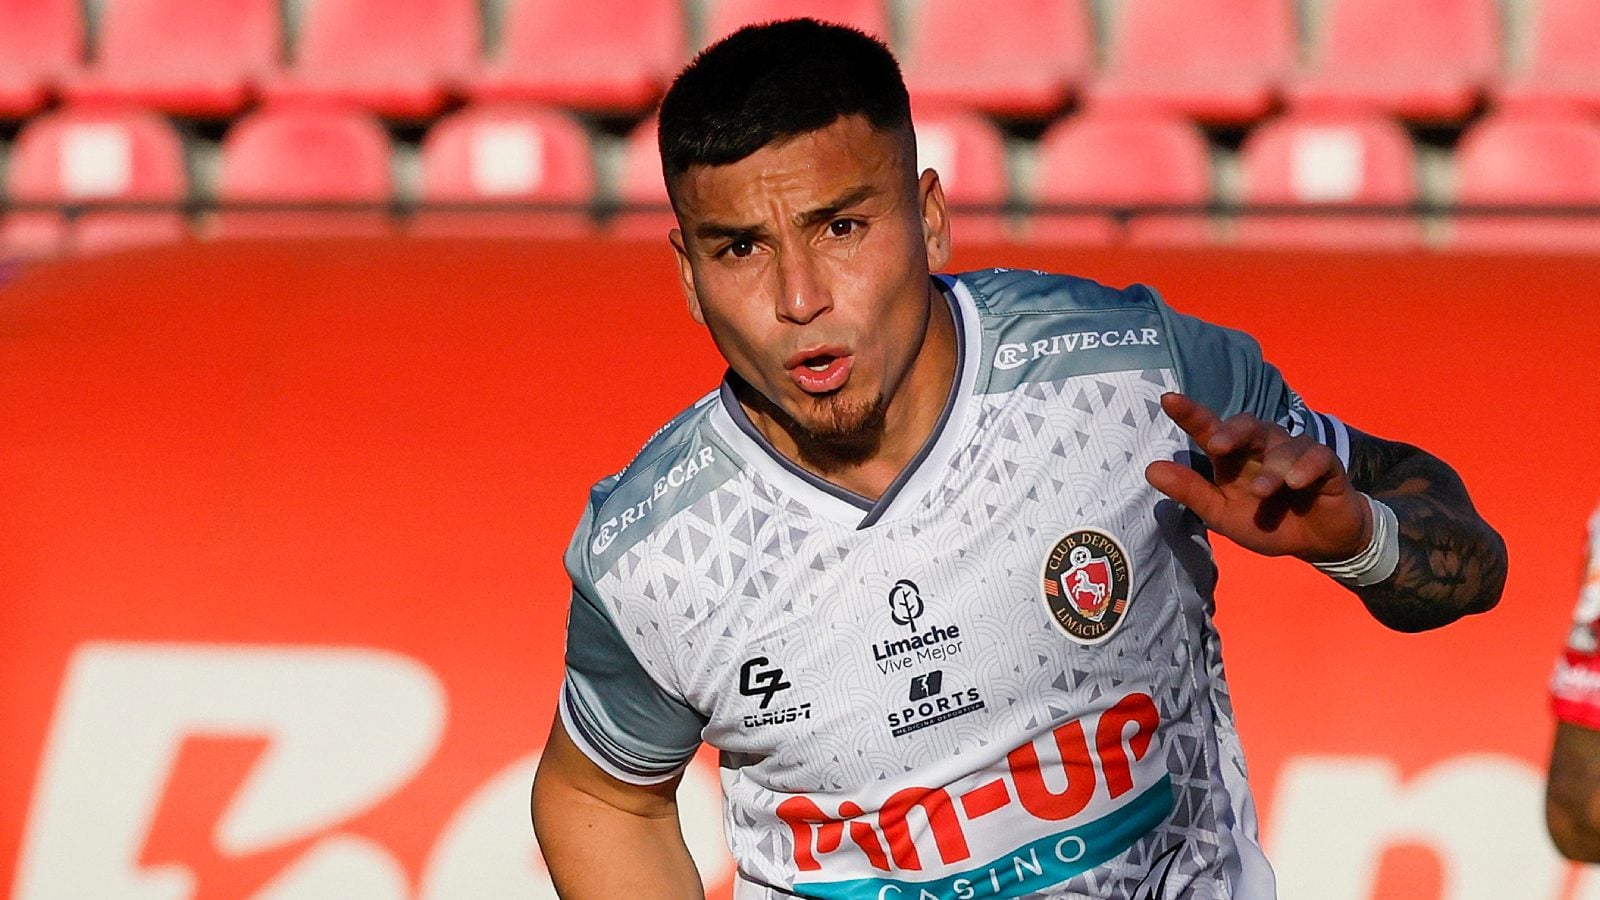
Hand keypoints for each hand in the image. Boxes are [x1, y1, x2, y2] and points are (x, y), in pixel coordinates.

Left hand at [1144, 392, 1371, 560]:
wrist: (1318, 541)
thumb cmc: (1266, 522)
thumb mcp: (1223, 514)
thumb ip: (1191, 492)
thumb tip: (1151, 470)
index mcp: (1234, 458)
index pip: (1211, 429)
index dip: (1191, 413)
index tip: (1168, 399)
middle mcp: (1263, 447)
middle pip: (1248, 425)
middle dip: (1232, 431)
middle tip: (1218, 446)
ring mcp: (1295, 452)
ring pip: (1281, 444)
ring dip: (1270, 468)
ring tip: (1262, 492)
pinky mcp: (1326, 463)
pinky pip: (1317, 455)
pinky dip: (1304, 466)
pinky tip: (1295, 482)